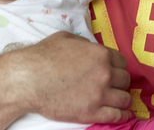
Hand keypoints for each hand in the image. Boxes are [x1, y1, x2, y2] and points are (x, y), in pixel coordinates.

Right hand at [16, 31, 132, 123]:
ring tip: (118, 100)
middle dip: (119, 82)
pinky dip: (124, 115)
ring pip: (124, 98)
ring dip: (122, 99)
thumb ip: (84, 43)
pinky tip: (125, 115)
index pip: (121, 62)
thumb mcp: (66, 38)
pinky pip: (117, 115)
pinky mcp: (92, 112)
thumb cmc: (43, 57)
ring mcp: (99, 94)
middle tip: (113, 85)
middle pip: (125, 79)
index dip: (117, 67)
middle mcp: (105, 73)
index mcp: (100, 54)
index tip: (113, 71)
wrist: (28, 79)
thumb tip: (90, 47)